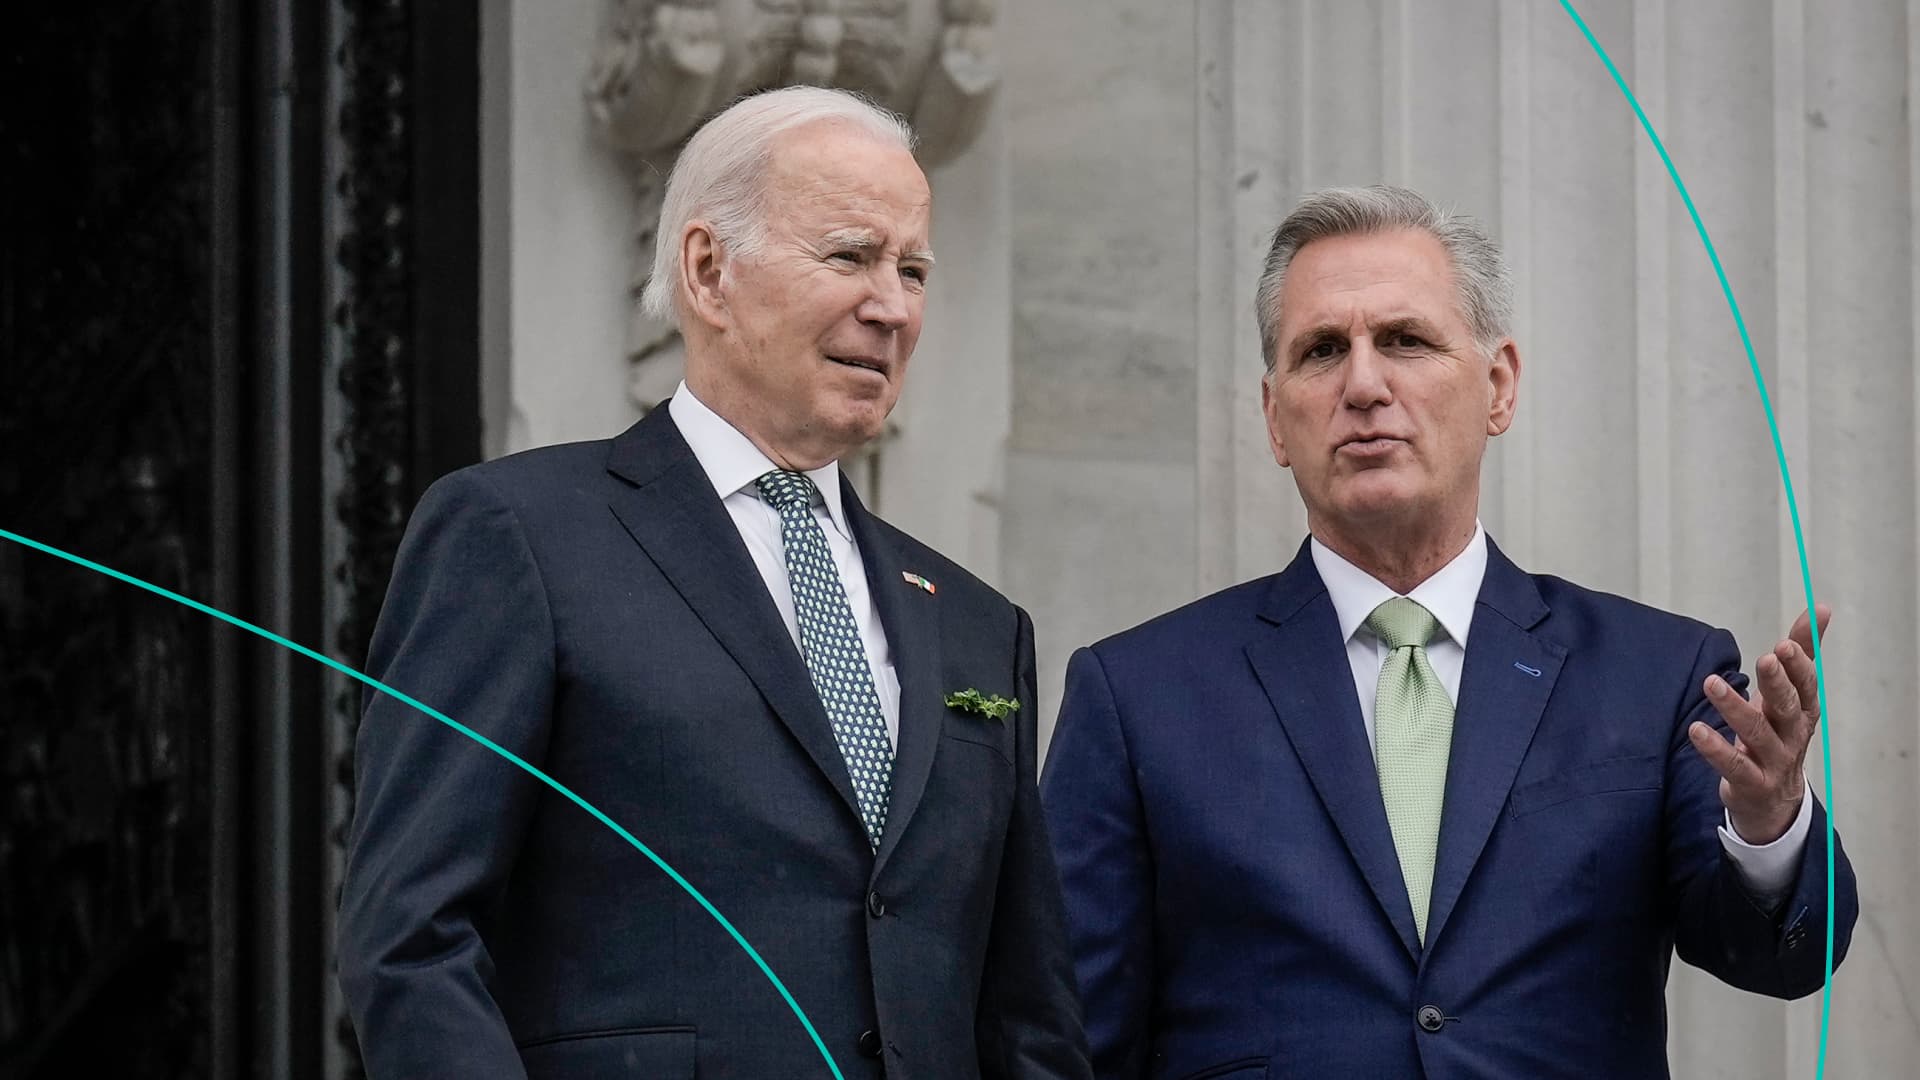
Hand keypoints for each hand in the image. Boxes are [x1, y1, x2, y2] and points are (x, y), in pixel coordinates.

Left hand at [1687, 604, 1830, 844]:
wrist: (1774, 800)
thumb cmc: (1779, 733)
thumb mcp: (1791, 695)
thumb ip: (1802, 652)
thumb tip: (1820, 608)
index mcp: (1803, 709)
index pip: (1806, 685)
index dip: (1799, 665)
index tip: (1786, 644)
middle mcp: (1792, 734)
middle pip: (1788, 706)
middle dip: (1778, 682)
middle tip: (1766, 658)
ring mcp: (1774, 761)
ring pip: (1757, 733)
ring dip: (1734, 707)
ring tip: (1711, 684)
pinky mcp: (1751, 783)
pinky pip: (1735, 766)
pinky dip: (1716, 749)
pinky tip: (1696, 730)